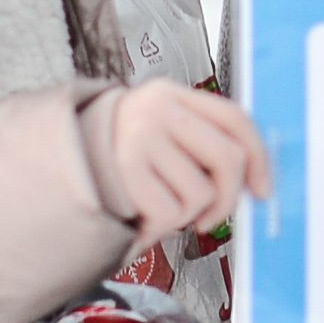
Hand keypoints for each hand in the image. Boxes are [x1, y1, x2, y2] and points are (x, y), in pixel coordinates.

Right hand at [89, 81, 263, 247]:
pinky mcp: (125, 171)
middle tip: (211, 216)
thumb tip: (250, 181)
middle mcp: (157, 110)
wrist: (61, 162)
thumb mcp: (159, 130)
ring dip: (185, 215)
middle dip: (228, 199)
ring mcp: (140, 139)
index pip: (234, 119)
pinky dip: (160, 227)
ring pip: (200, 193)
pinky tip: (142, 217)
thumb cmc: (119, 154)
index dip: (259, 158)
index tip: (262, 189)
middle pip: (227, 158)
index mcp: (173, 95)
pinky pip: (170, 213)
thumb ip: (200, 143)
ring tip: (159, 206)